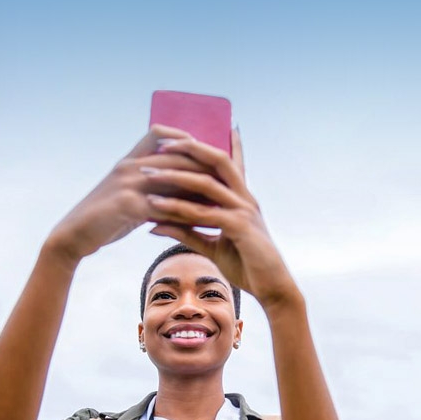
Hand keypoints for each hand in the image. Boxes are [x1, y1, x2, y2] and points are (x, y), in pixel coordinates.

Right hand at [44, 126, 215, 262]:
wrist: (72, 236)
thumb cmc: (104, 217)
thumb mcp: (127, 194)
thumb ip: (151, 186)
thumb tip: (182, 185)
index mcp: (129, 160)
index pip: (158, 133)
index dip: (184, 134)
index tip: (208, 143)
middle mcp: (129, 166)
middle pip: (176, 154)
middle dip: (205, 162)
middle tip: (231, 172)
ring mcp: (127, 183)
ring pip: (175, 178)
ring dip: (201, 187)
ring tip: (225, 196)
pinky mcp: (126, 205)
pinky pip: (165, 207)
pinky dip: (186, 214)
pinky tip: (204, 222)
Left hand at [143, 131, 296, 309]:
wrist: (273, 289)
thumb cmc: (246, 265)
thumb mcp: (211, 245)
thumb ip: (186, 231)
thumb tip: (154, 224)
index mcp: (241, 198)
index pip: (230, 162)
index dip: (216, 143)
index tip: (193, 130)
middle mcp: (244, 198)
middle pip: (217, 160)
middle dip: (189, 148)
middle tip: (161, 143)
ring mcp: (244, 210)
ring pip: (206, 182)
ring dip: (174, 175)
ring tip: (147, 173)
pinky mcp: (240, 227)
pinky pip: (203, 213)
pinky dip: (177, 207)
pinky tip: (155, 205)